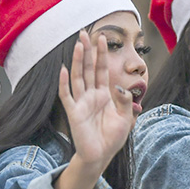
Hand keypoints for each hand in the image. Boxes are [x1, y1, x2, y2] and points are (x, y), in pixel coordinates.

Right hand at [59, 31, 134, 170]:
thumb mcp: (126, 118)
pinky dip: (64, 83)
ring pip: (78, 77)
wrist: (101, 155)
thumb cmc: (112, 138)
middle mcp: (91, 95)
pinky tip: (64, 69)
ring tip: (78, 45)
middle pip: (88, 69)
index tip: (102, 37)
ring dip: (78, 61)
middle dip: (87, 51)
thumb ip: (124, 101)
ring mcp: (81, 103)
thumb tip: (121, 86)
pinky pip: (67, 96)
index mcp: (103, 95)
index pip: (102, 70)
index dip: (102, 54)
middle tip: (85, 33)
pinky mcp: (73, 113)